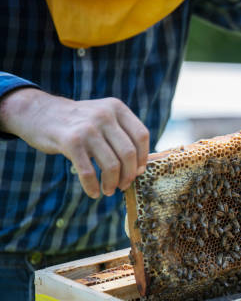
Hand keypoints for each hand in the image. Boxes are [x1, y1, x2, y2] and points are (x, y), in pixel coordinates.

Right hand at [0, 88, 149, 197]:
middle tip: (124, 186)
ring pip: (112, 165)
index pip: (141, 136)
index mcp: (116, 108)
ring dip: (112, 183)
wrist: (38, 112)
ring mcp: (88, 128)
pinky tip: (94, 192)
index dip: (143, 157)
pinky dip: (93, 186)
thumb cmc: (77, 122)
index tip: (139, 171)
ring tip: (108, 190)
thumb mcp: (102, 115)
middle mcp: (104, 115)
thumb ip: (121, 133)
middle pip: (128, 153)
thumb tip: (140, 167)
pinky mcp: (71, 142)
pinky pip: (88, 172)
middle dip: (129, 175)